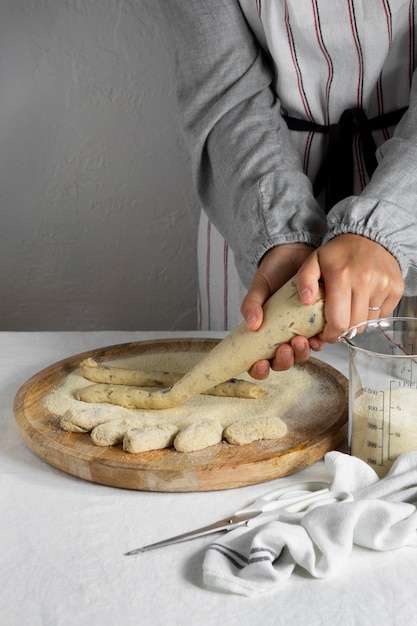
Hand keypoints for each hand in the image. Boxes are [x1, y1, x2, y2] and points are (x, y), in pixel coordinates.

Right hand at [240, 243, 320, 377]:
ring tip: (301, 339)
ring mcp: (300, 332)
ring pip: (302, 355)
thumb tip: (251, 324)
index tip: (260, 363)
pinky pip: (320, 340)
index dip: (258, 370)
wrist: (295, 252)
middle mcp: (281, 337)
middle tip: (285, 347)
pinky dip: (319, 341)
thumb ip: (251, 304)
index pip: (258, 361)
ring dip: (302, 353)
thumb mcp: (259, 287)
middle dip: (284, 361)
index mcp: (263, 334)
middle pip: (282, 363)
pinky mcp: (318, 324)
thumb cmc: (273, 273)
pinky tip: (317, 335)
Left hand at [296, 233, 403, 342]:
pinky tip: (364, 300)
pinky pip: (382, 315)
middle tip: (337, 322)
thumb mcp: (314, 260)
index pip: (338, 322)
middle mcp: (365, 281)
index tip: (326, 333)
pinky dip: (372, 314)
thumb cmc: (339, 252)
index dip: (331, 334)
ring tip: (350, 307)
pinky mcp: (396, 289)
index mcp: (341, 276)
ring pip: (368, 323)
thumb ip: (304, 280)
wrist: (369, 235)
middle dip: (343, 330)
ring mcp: (383, 285)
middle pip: (354, 326)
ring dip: (357, 321)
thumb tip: (305, 301)